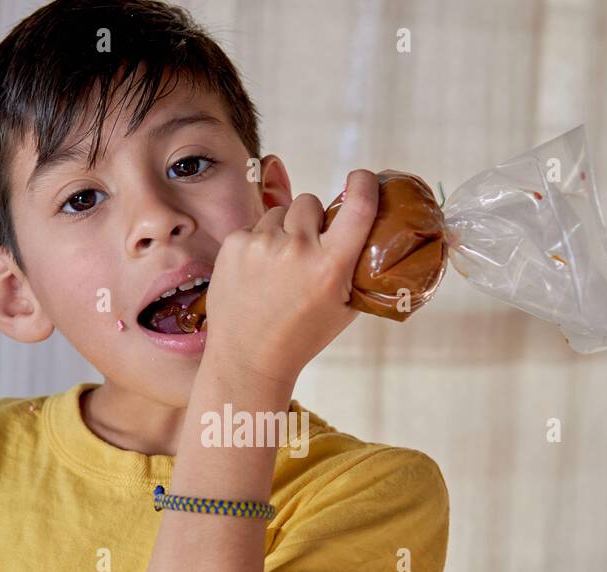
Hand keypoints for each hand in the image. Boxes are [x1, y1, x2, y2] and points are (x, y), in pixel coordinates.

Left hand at [202, 168, 378, 389]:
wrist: (249, 359)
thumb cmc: (301, 336)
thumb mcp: (345, 307)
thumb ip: (357, 268)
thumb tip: (373, 231)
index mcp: (331, 265)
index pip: (358, 205)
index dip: (364, 184)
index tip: (362, 179)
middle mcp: (297, 249)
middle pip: (310, 203)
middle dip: (311, 220)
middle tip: (306, 250)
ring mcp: (261, 244)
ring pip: (279, 213)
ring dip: (282, 230)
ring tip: (278, 267)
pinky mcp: (233, 244)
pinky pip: (253, 226)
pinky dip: (257, 243)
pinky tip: (256, 273)